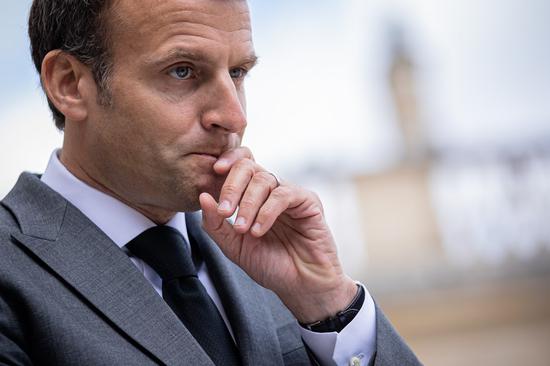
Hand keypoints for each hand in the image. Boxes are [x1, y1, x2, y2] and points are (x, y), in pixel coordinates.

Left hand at [200, 155, 356, 322]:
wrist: (300, 286)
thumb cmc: (270, 266)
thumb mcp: (234, 247)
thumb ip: (216, 224)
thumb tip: (202, 196)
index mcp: (253, 196)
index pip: (239, 165)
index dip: (227, 161)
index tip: (214, 173)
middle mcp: (271, 191)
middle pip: (249, 166)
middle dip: (232, 186)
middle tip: (224, 212)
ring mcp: (290, 194)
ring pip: (264, 180)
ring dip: (248, 204)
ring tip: (244, 229)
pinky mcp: (308, 201)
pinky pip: (283, 195)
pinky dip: (266, 212)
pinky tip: (259, 231)